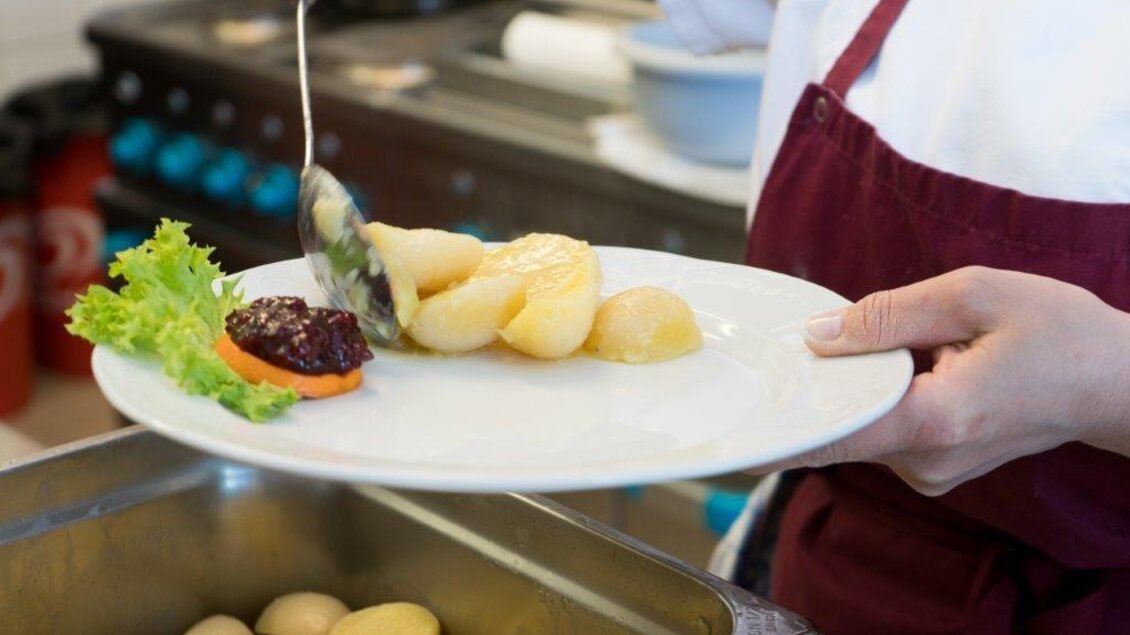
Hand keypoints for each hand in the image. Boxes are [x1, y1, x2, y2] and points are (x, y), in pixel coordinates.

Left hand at [762, 266, 1129, 494]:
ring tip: (867, 343)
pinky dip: (875, 398)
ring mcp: (930, 472)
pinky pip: (881, 430)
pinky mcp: (934, 468)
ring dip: (853, 386)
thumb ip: (888, 316)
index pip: (832, 434)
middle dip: (816, 384)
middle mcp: (926, 461)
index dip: (779, 423)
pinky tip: (894, 365)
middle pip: (839, 425)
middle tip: (792, 343)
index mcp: (936, 421)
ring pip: (859, 426)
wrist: (1119, 383)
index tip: (734, 416)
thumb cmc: (1060, 333)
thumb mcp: (974, 296)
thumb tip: (818, 335)